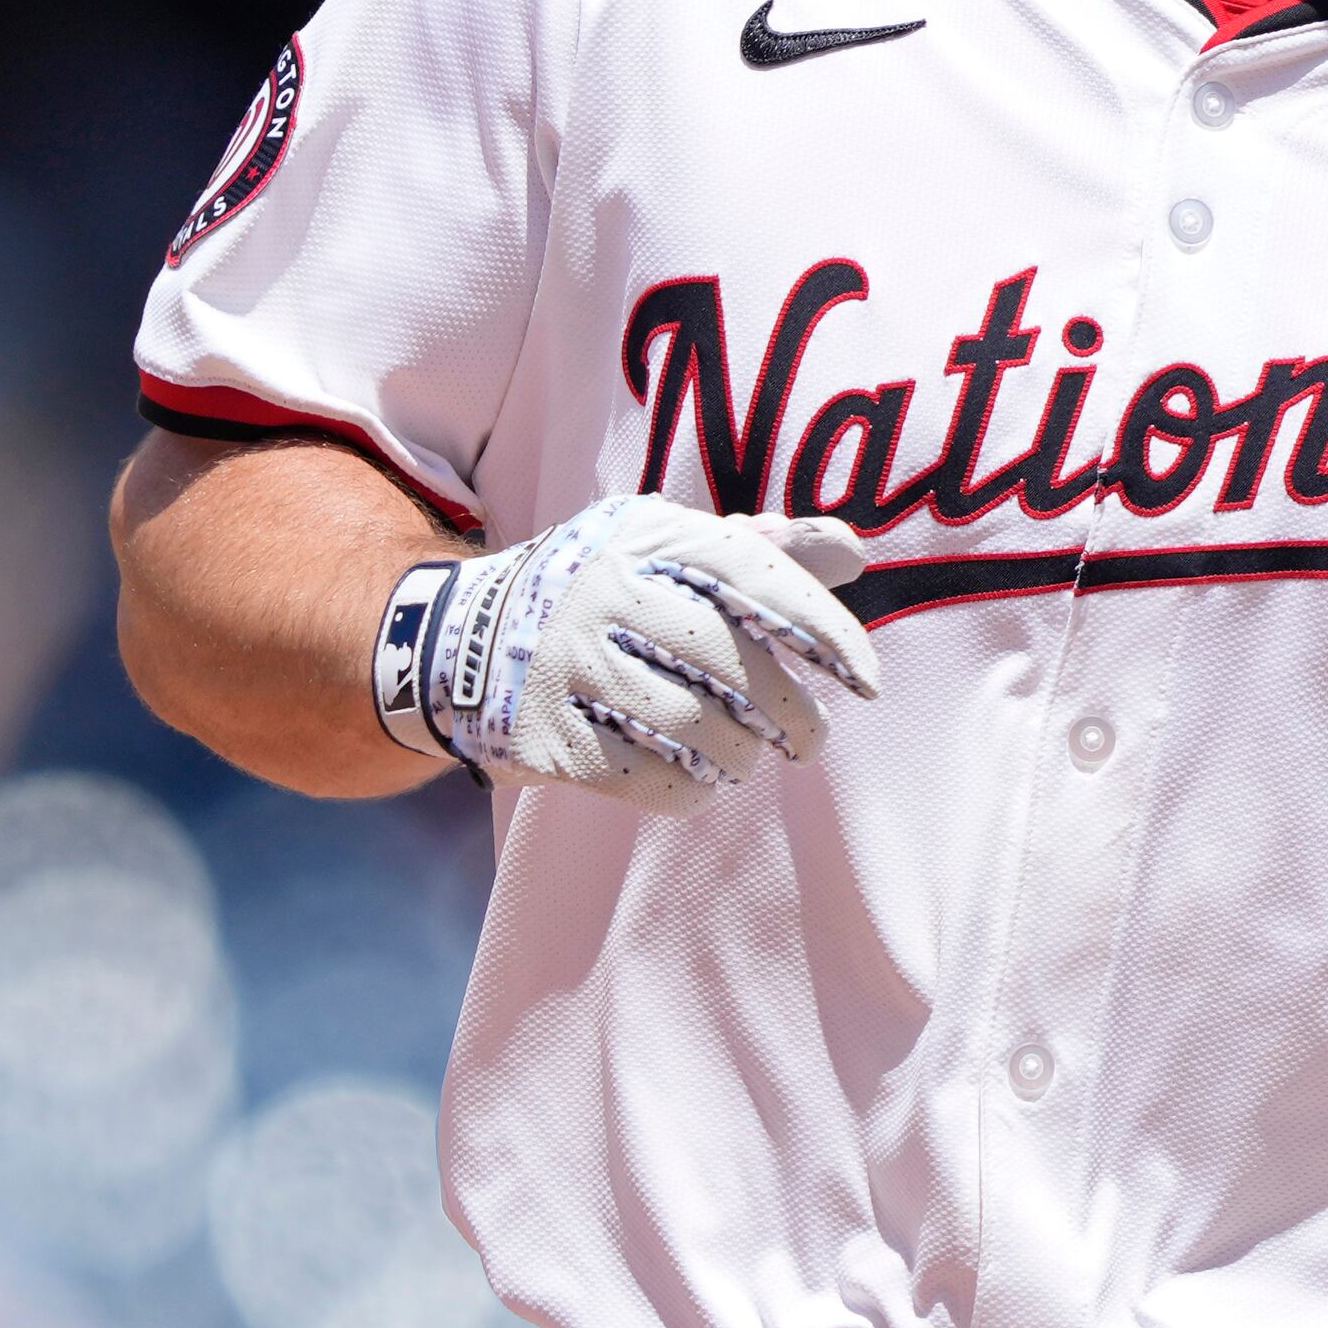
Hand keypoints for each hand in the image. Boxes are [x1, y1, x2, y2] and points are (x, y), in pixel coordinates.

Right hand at [375, 494, 876, 813]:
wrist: (459, 641)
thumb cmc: (604, 593)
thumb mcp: (667, 551)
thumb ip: (763, 550)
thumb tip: (854, 553)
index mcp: (644, 537)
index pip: (755, 575)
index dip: (822, 629)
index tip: (868, 681)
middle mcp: (600, 593)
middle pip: (732, 664)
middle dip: (793, 713)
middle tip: (812, 737)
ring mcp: (563, 666)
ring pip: (695, 729)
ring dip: (742, 756)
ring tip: (748, 755)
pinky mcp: (541, 737)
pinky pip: (647, 779)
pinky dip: (692, 789)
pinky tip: (700, 781)